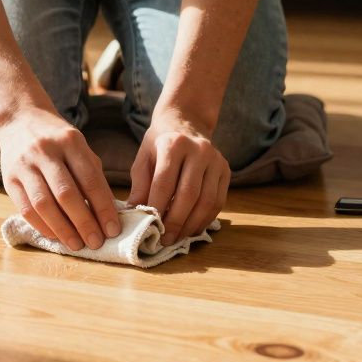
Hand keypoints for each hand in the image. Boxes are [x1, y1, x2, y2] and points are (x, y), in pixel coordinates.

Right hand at [0, 106, 120, 250]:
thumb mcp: (78, 147)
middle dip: (84, 222)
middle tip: (96, 242)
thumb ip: (91, 175)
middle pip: (66, 194)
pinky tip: (56, 236)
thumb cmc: (57, 140)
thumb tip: (106, 213)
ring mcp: (24, 165)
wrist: (19, 120)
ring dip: (62, 229)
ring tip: (76, 244)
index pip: (90, 179)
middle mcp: (45, 151)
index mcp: (70, 141)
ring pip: (43, 204)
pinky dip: (42, 226)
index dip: (103, 208)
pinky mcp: (8, 178)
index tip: (113, 229)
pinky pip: (25, 209)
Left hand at [128, 111, 229, 244]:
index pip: (165, 182)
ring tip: (178, 238)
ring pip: (207, 200)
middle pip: (189, 193)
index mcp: (174, 144)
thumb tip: (136, 214)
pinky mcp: (226, 170)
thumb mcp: (143, 159)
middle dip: (176, 221)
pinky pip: (218, 201)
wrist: (186, 122)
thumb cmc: (159, 144)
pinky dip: (205, 219)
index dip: (158, 207)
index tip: (150, 227)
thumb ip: (140, 186)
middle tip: (165, 239)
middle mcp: (199, 150)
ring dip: (192, 224)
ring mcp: (216, 160)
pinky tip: (192, 228)